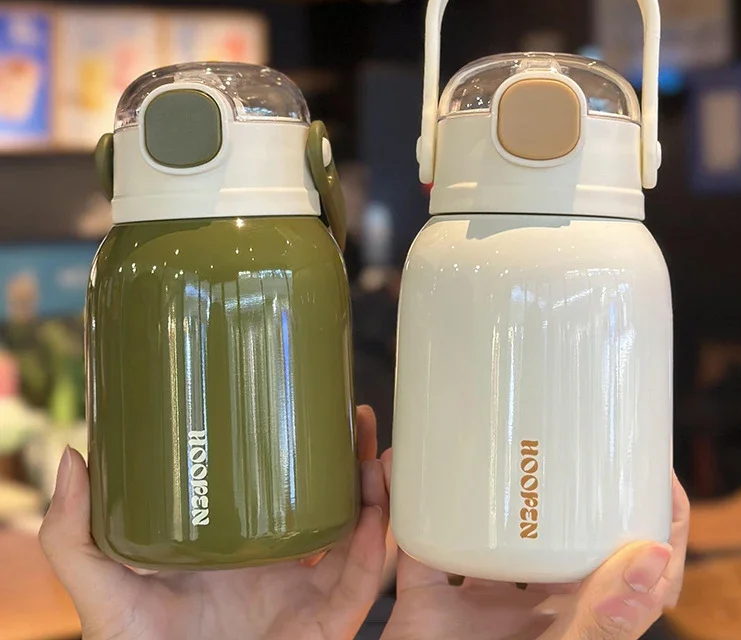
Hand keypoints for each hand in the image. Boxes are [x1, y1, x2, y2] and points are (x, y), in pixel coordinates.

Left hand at [39, 405, 388, 639]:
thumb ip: (75, 535)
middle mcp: (283, 569)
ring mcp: (305, 598)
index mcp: (245, 552)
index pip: (290, 495)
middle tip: (358, 416)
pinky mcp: (321, 630)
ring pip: (358, 539)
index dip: (310, 455)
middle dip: (354, 462)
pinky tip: (375, 512)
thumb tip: (74, 456)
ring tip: (378, 452)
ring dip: (376, 495)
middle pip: (335, 507)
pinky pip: (358, 587)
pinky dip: (373, 549)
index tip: (315, 411)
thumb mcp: (102, 591)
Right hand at [381, 450, 688, 639]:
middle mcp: (531, 604)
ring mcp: (479, 599)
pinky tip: (408, 468)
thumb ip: (604, 624)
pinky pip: (421, 539)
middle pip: (559, 532)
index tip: (653, 468)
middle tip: (570, 434)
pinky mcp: (428, 597)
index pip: (630, 562)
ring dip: (492, 488)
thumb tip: (652, 556)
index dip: (652, 516)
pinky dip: (411, 502)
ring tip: (496, 439)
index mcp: (574, 619)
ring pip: (491, 528)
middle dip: (567, 484)